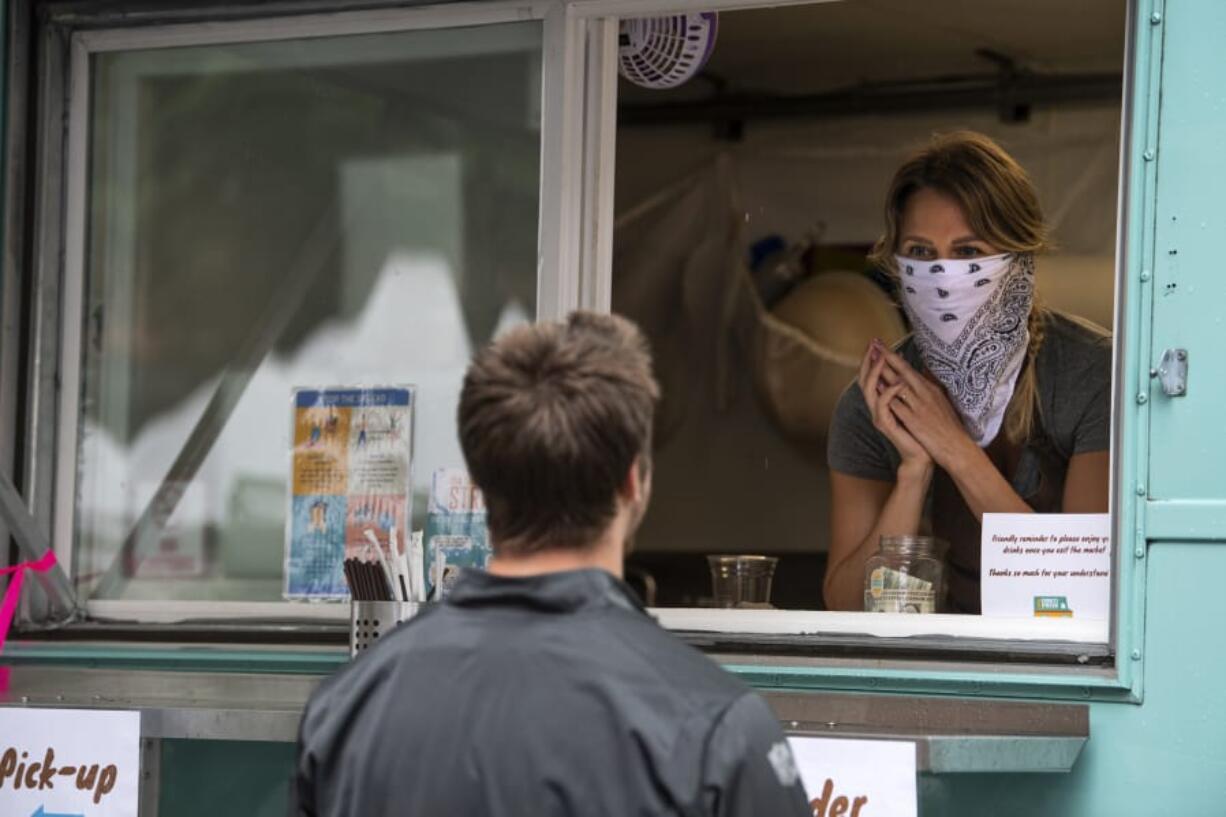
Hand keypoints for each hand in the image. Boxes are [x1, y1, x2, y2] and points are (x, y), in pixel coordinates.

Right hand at [858, 341, 931, 475]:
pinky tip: (898, 382)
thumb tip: (908, 367)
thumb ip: (907, 387)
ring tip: (881, 358)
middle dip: (869, 361)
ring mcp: (880, 416)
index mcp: (883, 400)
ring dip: (875, 372)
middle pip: (865, 379)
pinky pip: (883, 405)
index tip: (876, 341)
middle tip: (873, 344)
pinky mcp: (886, 425)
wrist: (922, 455)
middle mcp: (878, 407)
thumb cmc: (920, 431)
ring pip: (870, 390)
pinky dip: (889, 392)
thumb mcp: (914, 403)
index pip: (872, 375)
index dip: (872, 359)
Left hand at [875, 345, 976, 470]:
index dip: (893, 355)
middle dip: (886, 357)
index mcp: (929, 388)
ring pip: (899, 384)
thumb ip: (930, 385)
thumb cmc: (948, 425)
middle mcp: (925, 393)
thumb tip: (923, 370)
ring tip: (872, 359)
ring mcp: (919, 406)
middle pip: (903, 371)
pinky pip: (898, 405)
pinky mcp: (915, 420)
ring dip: (884, 371)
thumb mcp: (941, 400)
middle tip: (874, 343)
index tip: (881, 344)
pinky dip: (887, 395)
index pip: (908, 368)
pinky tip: (877, 387)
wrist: (956, 446)